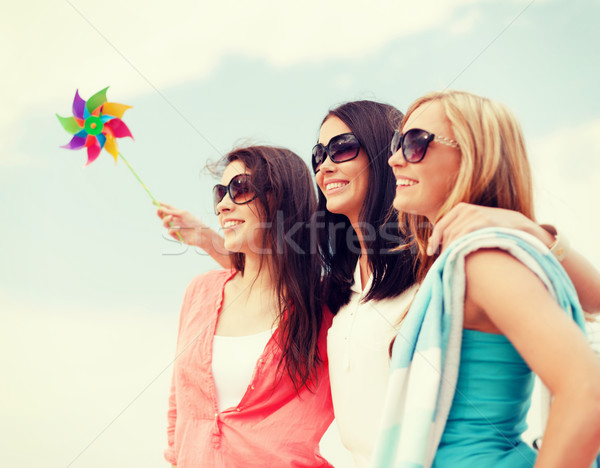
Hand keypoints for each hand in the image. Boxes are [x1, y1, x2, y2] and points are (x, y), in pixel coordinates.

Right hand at [156, 202, 208, 246]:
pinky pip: (169, 232)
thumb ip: (172, 211)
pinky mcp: (176, 236)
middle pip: (163, 216)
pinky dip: (172, 229)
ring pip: (164, 224)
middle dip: (159, 213)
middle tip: (158, 210)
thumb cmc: (195, 222)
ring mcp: (176, 228)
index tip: (154, 202)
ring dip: (165, 220)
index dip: (161, 205)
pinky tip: (178, 229)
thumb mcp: (183, 213)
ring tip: (171, 218)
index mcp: (179, 214)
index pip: (168, 208)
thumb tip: (161, 208)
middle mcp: (176, 220)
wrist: (201, 233)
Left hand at [428, 203, 553, 255]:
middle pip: (446, 232)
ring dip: (449, 250)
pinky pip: (463, 236)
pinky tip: (458, 257)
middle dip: (442, 247)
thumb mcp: (477, 227)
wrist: (526, 229)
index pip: (441, 225)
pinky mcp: (483, 221)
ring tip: (450, 263)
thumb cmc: (499, 231)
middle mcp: (467, 209)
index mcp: (462, 209)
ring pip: (453, 235)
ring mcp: (476, 214)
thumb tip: (436, 244)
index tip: (432, 252)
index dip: (435, 239)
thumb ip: (460, 231)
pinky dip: (457, 247)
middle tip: (442, 262)